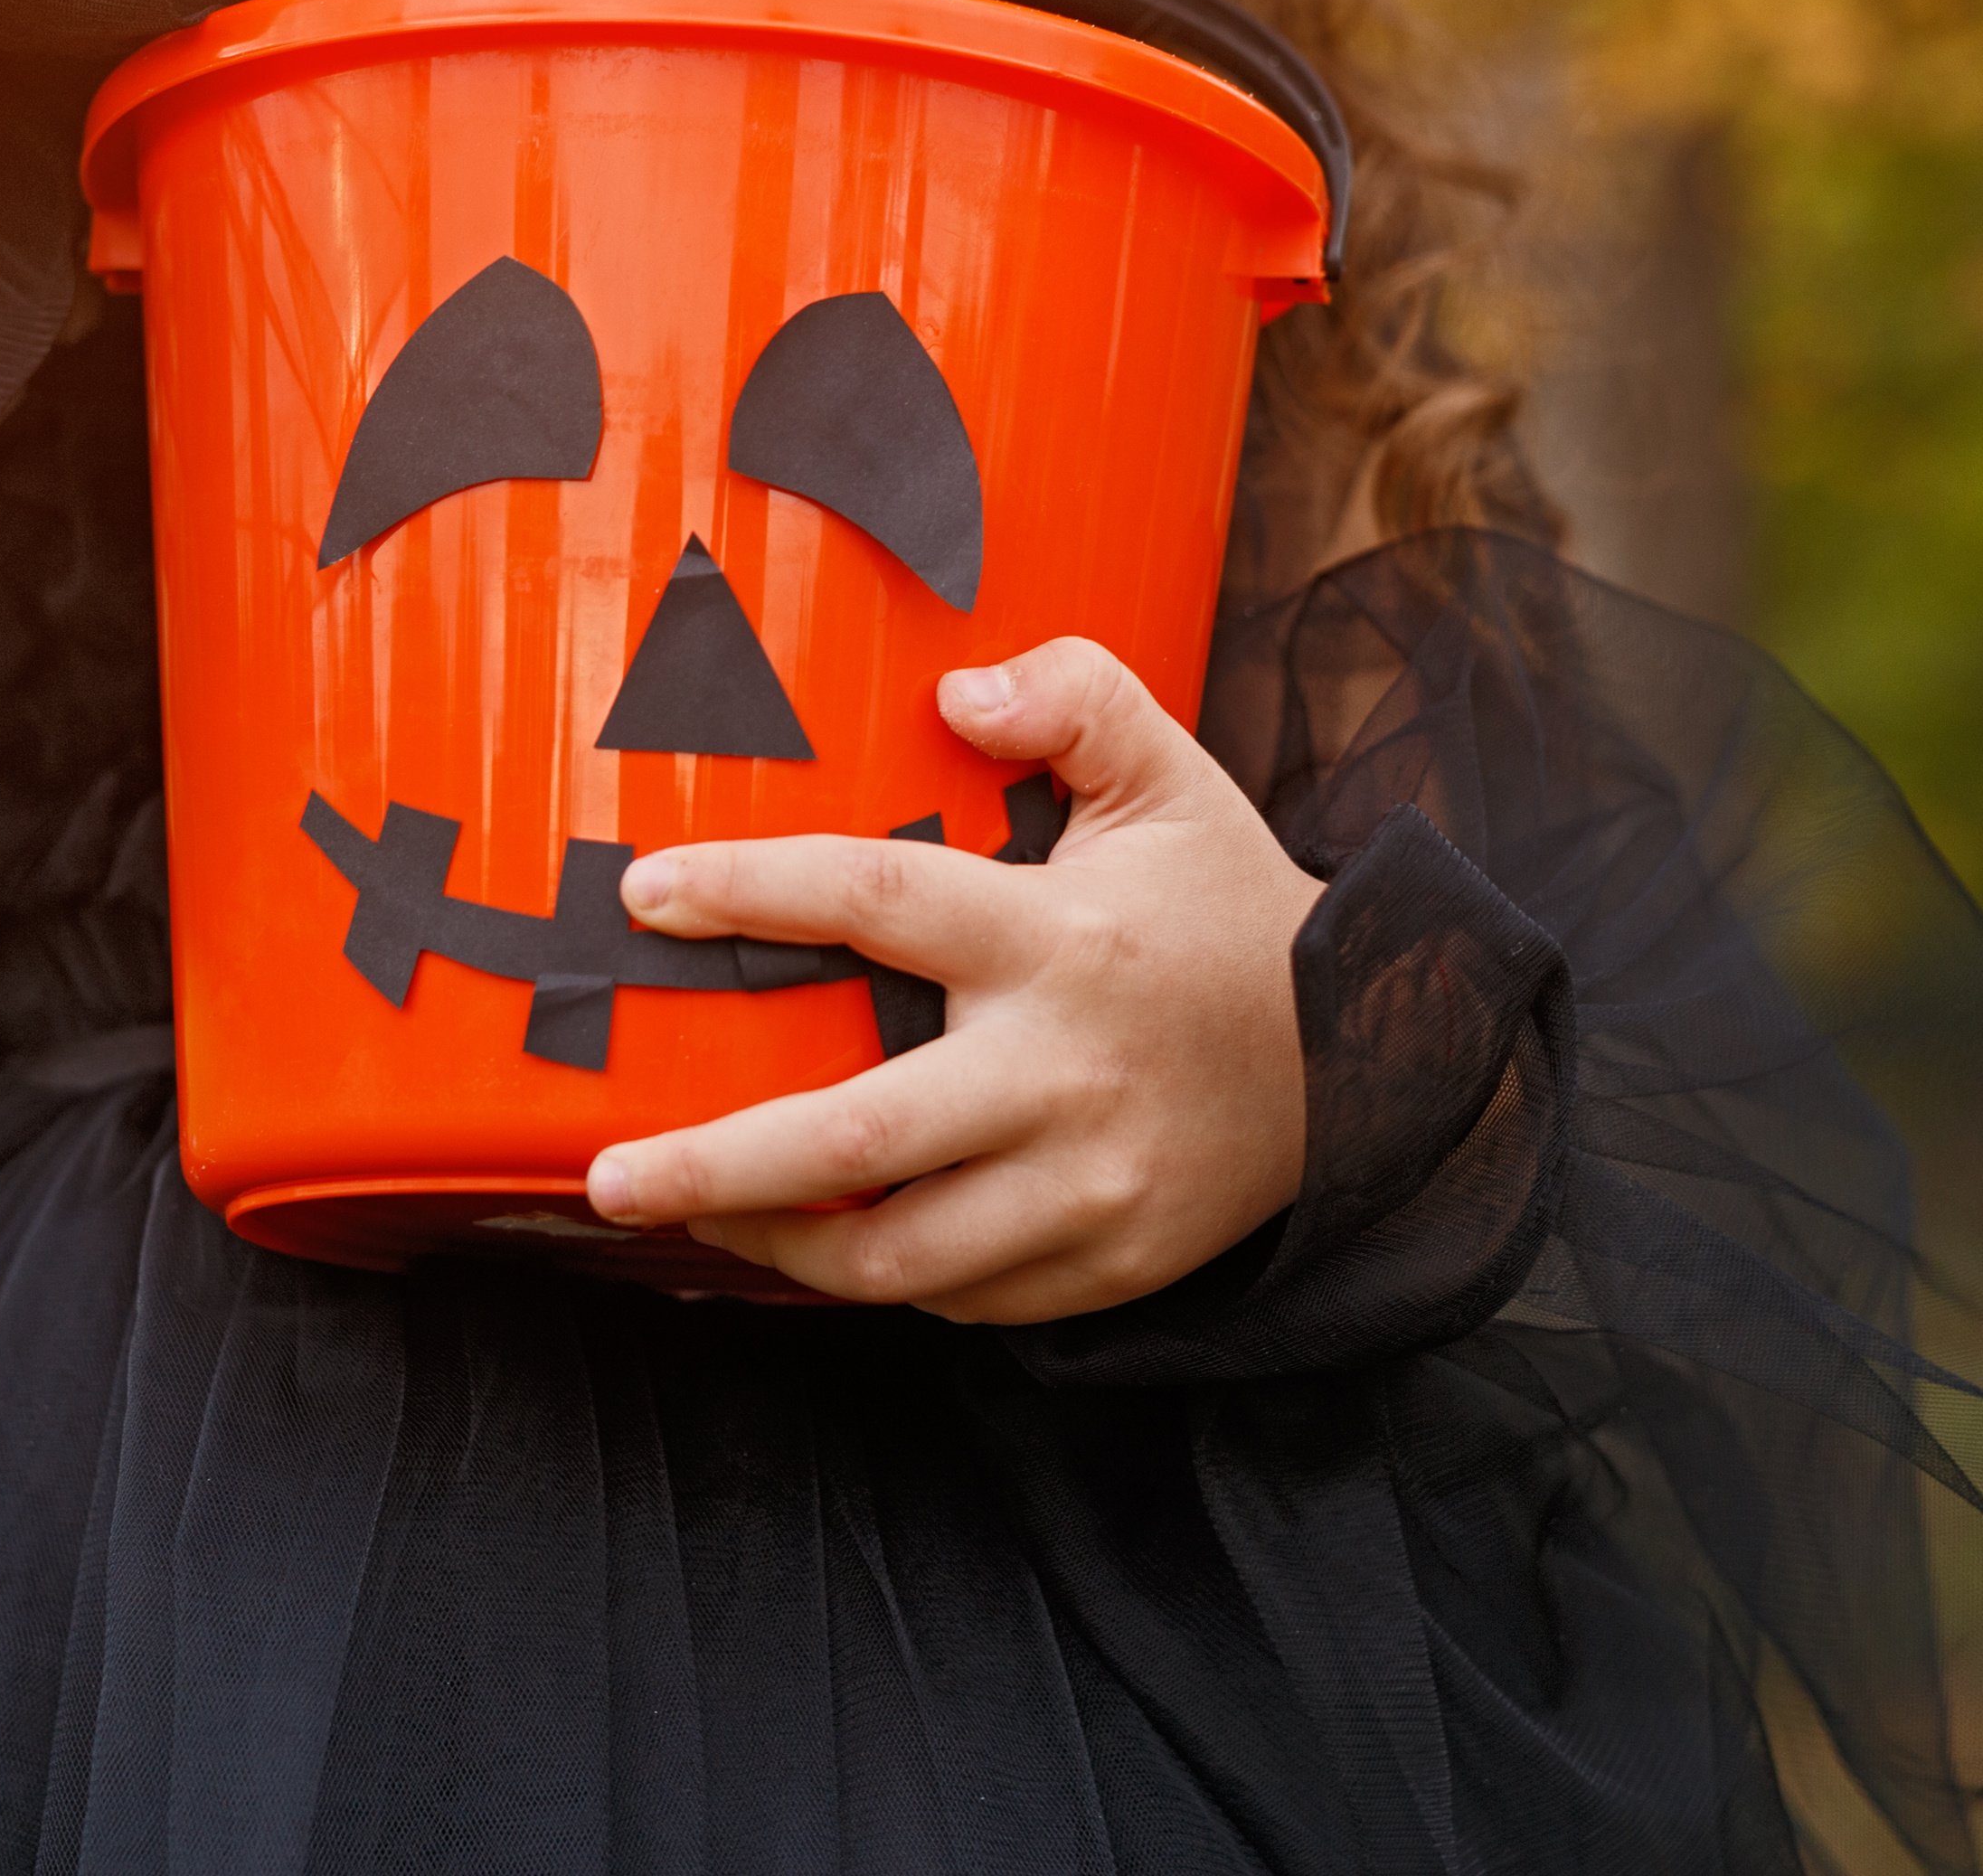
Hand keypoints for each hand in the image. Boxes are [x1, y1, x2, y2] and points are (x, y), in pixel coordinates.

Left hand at [586, 638, 1321, 1322]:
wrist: (1376, 1058)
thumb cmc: (1232, 910)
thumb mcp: (1170, 775)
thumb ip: (1072, 697)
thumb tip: (956, 686)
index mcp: (1056, 939)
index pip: (876, 900)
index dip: (750, 892)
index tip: (643, 896)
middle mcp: (1062, 1074)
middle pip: (855, 1143)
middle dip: (714, 1168)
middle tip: (607, 1175)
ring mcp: (1089, 1186)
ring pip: (897, 1257)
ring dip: (777, 1247)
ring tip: (697, 1217)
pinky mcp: (1109, 1263)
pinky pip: (964, 1296)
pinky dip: (882, 1277)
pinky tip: (823, 1243)